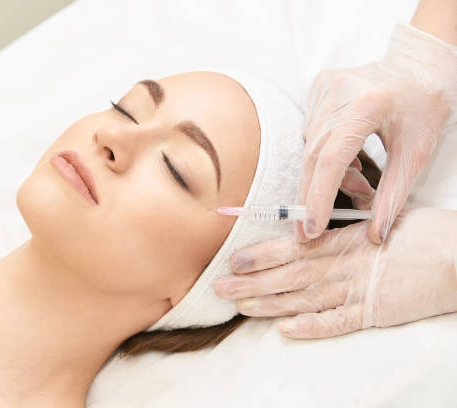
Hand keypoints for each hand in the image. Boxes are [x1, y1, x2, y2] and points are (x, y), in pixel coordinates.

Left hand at [214, 207, 456, 338]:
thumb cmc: (427, 233)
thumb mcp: (386, 216)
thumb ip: (354, 219)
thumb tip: (330, 214)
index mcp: (346, 240)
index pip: (296, 248)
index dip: (263, 255)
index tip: (235, 259)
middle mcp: (345, 266)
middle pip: (291, 275)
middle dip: (253, 281)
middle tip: (221, 286)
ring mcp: (358, 291)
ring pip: (305, 298)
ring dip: (271, 303)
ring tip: (241, 306)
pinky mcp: (374, 314)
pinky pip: (338, 323)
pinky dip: (313, 327)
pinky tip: (286, 330)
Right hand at [298, 24, 455, 243]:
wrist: (419, 63)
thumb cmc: (424, 104)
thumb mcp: (416, 153)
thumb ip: (393, 195)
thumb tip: (376, 233)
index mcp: (365, 105)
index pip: (330, 161)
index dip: (318, 198)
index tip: (311, 228)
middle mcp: (337, 94)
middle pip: (313, 157)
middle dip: (312, 197)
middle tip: (310, 229)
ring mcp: (324, 89)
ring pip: (310, 148)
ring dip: (327, 175)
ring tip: (359, 182)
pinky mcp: (317, 89)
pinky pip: (311, 133)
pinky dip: (325, 154)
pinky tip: (349, 158)